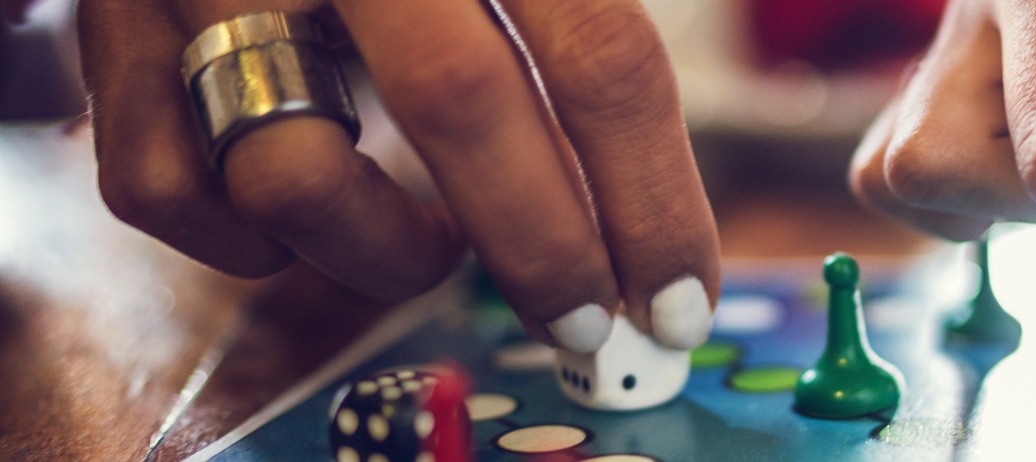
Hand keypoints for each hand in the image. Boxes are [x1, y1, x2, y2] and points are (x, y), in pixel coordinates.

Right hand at [78, 0, 720, 353]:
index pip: (599, 57)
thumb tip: (645, 206)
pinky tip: (309, 216)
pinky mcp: (104, 31)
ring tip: (435, 245)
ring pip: (292, 176)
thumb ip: (571, 27)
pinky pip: (170, 191)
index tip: (682, 295)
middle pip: (463, 107)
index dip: (653, 198)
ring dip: (386, 253)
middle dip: (545, 250)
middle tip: (590, 328)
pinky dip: (250, 244)